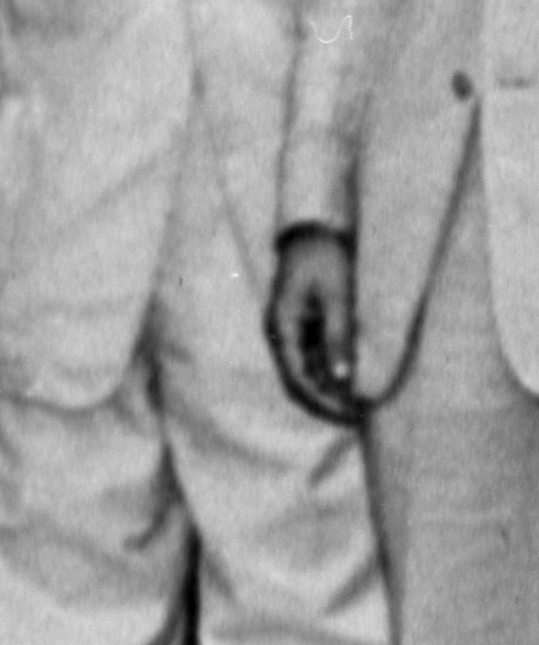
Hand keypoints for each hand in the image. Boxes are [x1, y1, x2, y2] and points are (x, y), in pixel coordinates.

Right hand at [273, 227, 367, 425]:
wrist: (314, 229)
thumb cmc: (325, 258)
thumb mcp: (336, 297)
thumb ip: (337, 336)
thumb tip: (341, 377)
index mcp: (282, 326)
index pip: (298, 377)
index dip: (323, 400)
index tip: (350, 414)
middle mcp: (282, 332)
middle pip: (300, 378)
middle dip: (327, 399)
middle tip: (359, 415)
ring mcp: (293, 327)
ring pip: (308, 368)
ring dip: (331, 385)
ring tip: (361, 399)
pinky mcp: (305, 322)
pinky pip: (315, 353)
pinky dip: (333, 367)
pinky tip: (355, 374)